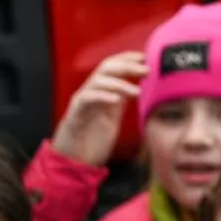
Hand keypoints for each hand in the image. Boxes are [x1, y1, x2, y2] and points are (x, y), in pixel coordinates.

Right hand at [50, 52, 147, 166]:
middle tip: (146, 70)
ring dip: (119, 83)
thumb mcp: (113, 117)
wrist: (74, 164)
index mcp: (101, 92)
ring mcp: (81, 102)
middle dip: (127, 66)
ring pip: (97, 81)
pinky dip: (101, 96)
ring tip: (136, 92)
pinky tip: (116, 100)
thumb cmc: (93, 142)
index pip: (112, 66)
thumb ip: (122, 101)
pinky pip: (86, 99)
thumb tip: (139, 85)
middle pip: (106, 68)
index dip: (127, 58)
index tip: (145, 57)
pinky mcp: (74, 115)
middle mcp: (90, 93)